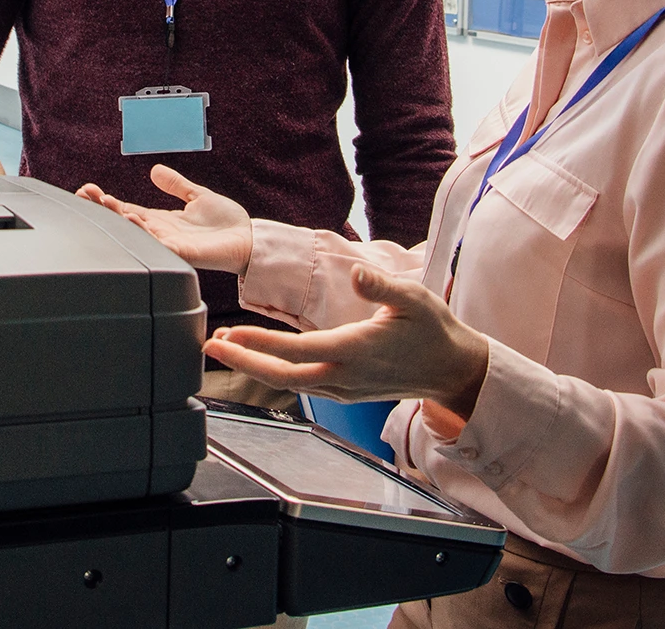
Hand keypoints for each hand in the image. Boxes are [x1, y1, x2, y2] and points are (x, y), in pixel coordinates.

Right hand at [76, 165, 252, 274]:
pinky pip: (160, 245)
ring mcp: (171, 243)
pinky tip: (131, 220)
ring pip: (137, 231)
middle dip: (103, 208)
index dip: (108, 201)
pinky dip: (144, 234)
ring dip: (118, 217)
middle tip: (84, 195)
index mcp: (162, 220)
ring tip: (103, 202)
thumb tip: (154, 169)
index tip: (89, 190)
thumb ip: (176, 184)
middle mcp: (162, 233)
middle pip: (125, 220)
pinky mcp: (184, 252)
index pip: (127, 209)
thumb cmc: (226, 223)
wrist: (249, 239)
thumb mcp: (197, 196)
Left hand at [205, 265, 489, 414]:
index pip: (298, 351)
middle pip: (283, 376)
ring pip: (291, 383)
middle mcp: (345, 375)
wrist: (452, 369)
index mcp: (356, 350)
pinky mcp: (345, 390)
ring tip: (227, 347)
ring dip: (256, 366)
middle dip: (245, 362)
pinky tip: (262, 357)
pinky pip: (303, 385)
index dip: (262, 344)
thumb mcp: (414, 298)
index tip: (233, 335)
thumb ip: (381, 287)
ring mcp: (344, 388)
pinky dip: (277, 372)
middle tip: (212, 347)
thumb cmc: (433, 330)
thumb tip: (356, 275)